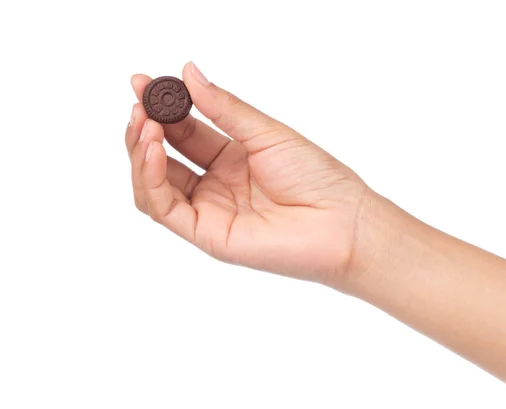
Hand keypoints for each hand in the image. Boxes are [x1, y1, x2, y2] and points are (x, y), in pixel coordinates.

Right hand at [125, 62, 368, 286]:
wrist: (342, 221)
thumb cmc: (316, 177)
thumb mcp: (266, 133)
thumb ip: (225, 108)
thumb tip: (189, 73)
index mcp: (231, 158)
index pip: (184, 131)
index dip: (162, 108)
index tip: (142, 82)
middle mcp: (216, 185)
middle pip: (164, 157)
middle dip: (146, 128)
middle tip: (139, 101)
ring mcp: (210, 210)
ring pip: (155, 185)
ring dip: (142, 153)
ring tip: (145, 124)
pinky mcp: (208, 235)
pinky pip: (165, 209)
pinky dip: (151, 180)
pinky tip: (153, 151)